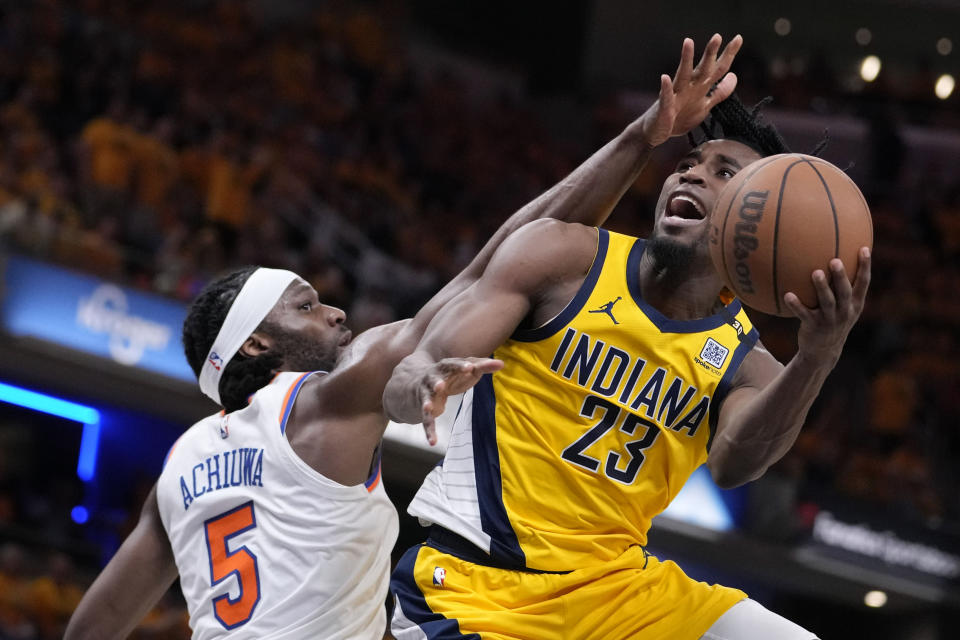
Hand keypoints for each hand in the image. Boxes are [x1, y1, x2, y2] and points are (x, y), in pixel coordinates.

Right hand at [417, 357, 503, 445]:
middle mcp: (433, 379)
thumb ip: (483, 366)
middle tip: (441, 385)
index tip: (470, 367)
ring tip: (428, 407)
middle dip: (437, 382)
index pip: (452, 364)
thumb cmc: (452, 375)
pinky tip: (432, 442)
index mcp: (445, 367)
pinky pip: (426, 420)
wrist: (421, 382)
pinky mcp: (425, 409)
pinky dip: (429, 431)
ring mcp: (427, 394)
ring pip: (426, 398)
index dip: (460, 365)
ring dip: (427, 402)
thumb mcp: (467, 370)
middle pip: (434, 379)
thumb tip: (501, 363)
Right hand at [638, 34, 742, 147]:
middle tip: (717, 36)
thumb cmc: (678, 118)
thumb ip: (719, 92)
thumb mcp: (704, 105)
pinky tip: (665, 77)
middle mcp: (688, 87)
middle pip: (702, 68)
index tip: (738, 38)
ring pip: (682, 75)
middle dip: (710, 53)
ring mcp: (675, 96)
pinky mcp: (664, 108)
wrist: (655, 132)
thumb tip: (734, 76)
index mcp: (700, 87)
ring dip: (686, 60)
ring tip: (688, 42)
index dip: (728, 55)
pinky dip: (665, 88)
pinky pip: (665, 97)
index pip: (717, 70)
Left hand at [783, 247, 870, 364]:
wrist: (823, 351)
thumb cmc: (832, 321)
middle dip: (841, 276)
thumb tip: (833, 257)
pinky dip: (796, 305)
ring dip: (821, 287)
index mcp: (854, 304)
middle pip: (845, 291)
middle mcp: (845, 311)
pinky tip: (788, 295)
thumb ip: (841, 287)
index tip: (863, 248)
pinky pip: (803, 314)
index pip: (863, 283)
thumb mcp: (843, 307)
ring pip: (826, 302)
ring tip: (815, 273)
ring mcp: (829, 320)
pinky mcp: (813, 326)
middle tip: (835, 260)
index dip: (865, 266)